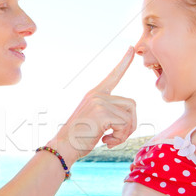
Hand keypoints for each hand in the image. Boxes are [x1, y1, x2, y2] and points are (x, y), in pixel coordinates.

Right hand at [50, 47, 135, 162]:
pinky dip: (120, 137)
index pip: (113, 76)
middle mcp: (98, 95)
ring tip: (109, 140)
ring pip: (130, 116)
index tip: (131, 48)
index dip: (124, 63)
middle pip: (131, 104)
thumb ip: (108, 113)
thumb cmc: (78, 138)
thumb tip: (129, 117)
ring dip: (124, 133)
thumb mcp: (94, 120)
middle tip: (116, 137)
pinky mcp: (103, 112)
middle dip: (130, 124)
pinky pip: (125, 125)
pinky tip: (105, 141)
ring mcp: (100, 102)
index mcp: (95, 94)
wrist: (63, 147)